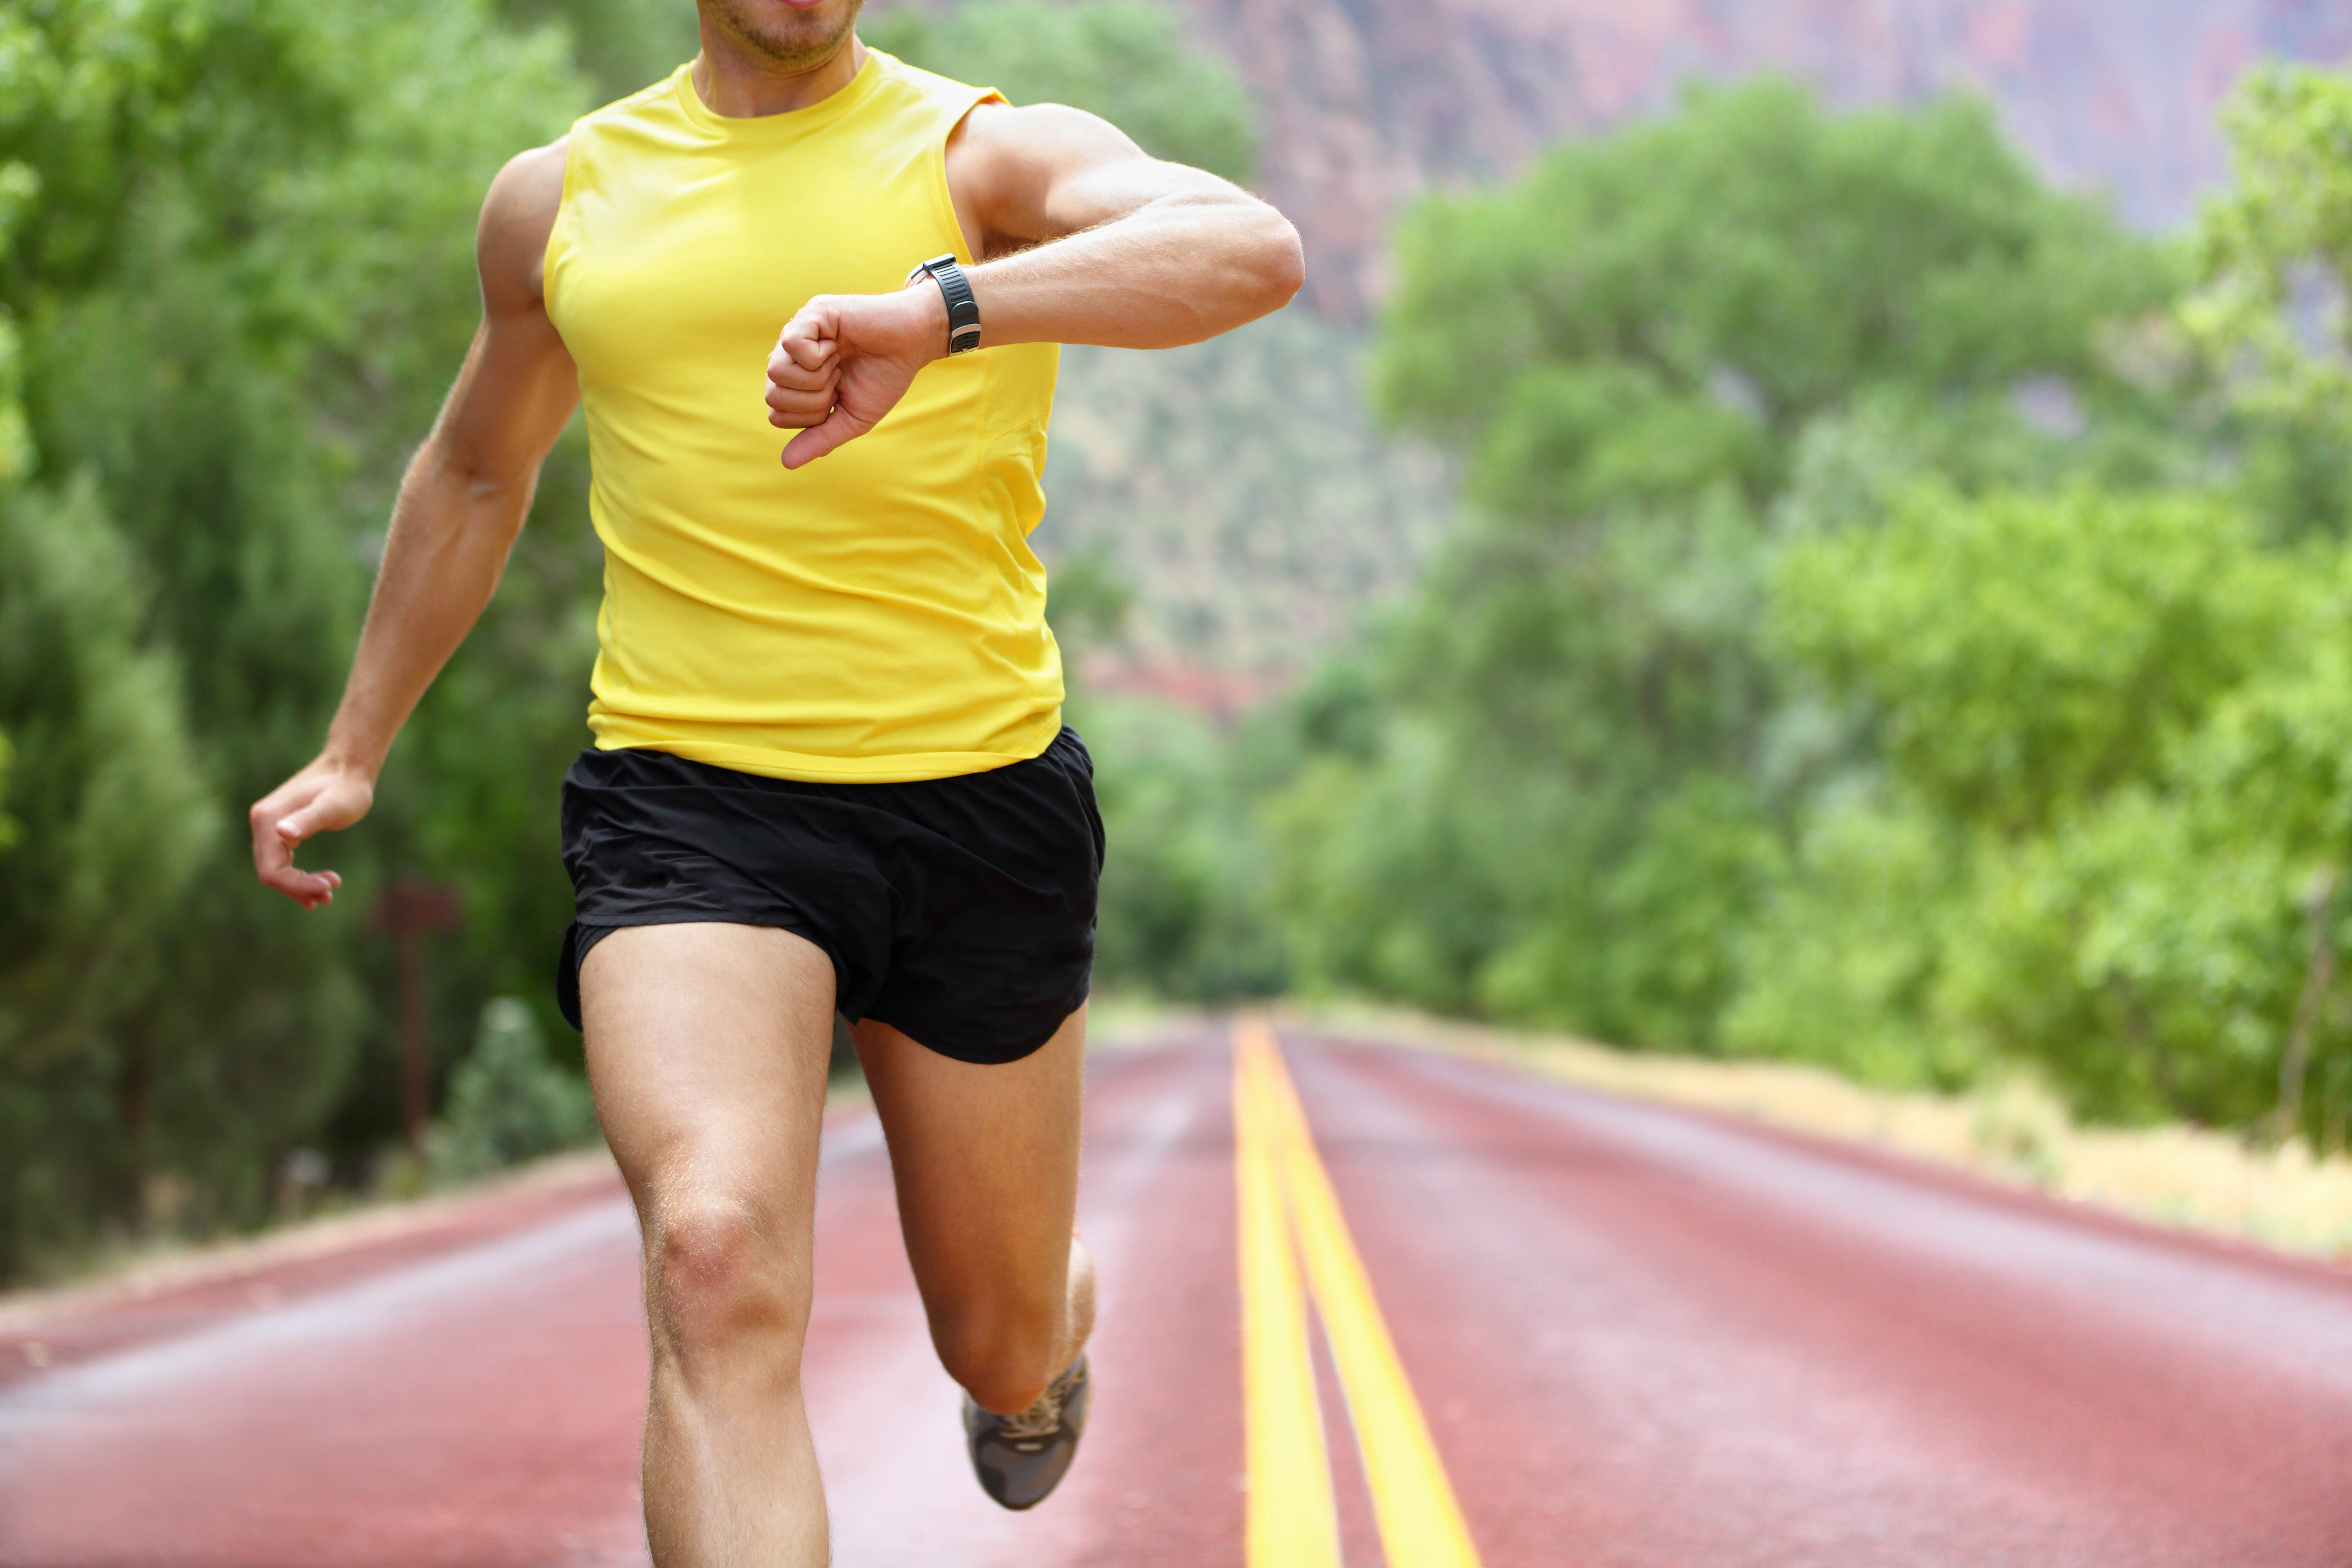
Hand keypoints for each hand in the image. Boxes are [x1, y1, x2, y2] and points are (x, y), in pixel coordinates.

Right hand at [249, 758, 373, 909]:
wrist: (348, 767)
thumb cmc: (346, 787)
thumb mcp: (333, 806)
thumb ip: (309, 819)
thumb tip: (282, 833)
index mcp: (268, 820)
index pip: (271, 870)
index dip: (296, 886)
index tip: (328, 888)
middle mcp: (262, 823)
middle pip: (270, 872)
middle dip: (299, 888)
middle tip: (330, 895)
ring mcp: (269, 826)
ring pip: (275, 869)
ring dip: (300, 885)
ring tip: (329, 893)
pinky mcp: (280, 828)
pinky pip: (281, 860)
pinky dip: (297, 876)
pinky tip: (317, 885)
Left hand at [765, 283, 945, 468]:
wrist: (913, 342)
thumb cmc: (884, 378)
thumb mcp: (852, 419)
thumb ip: (820, 439)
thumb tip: (786, 463)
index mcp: (797, 383)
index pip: (777, 414)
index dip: (811, 416)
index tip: (838, 398)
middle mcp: (790, 358)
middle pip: (773, 395)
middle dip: (814, 400)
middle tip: (839, 381)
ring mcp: (797, 334)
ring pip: (776, 371)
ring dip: (815, 378)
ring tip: (837, 363)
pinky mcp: (809, 314)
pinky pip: (791, 344)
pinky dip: (817, 355)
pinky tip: (835, 346)